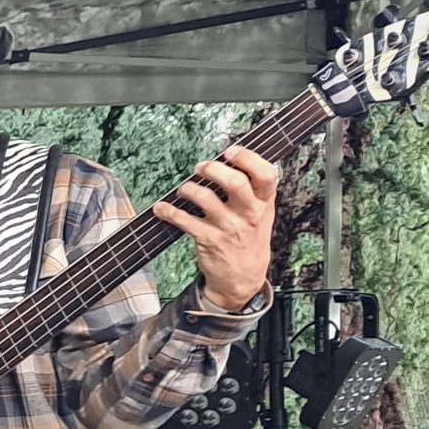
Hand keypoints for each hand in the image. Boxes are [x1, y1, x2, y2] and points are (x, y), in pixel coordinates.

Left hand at [151, 144, 278, 310]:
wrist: (243, 277)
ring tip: (184, 190)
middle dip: (213, 169)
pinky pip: (184, 220)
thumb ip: (252, 189)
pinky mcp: (208, 239)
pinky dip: (168, 211)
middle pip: (235, 182)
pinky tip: (162, 208)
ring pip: (205, 198)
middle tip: (200, 167)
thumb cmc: (249, 237)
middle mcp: (249, 214)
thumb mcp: (261, 212)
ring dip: (188, 189)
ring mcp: (228, 227)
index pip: (265, 174)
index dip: (248, 158)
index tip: (230, 151)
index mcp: (264, 203)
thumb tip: (231, 159)